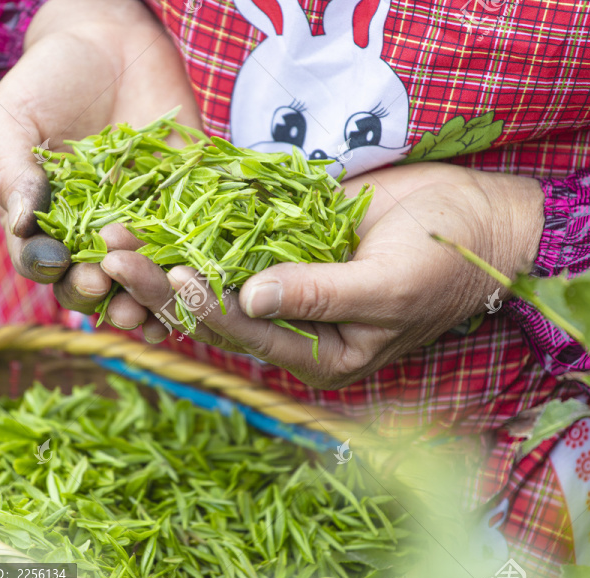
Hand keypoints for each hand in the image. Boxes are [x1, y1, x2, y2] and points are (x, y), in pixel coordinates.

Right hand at [0, 0, 199, 301]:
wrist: (109, 40)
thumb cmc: (48, 78)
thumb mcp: (14, 119)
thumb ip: (14, 172)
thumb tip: (21, 224)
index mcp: (46, 218)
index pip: (41, 260)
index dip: (50, 269)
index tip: (61, 265)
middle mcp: (90, 230)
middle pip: (90, 280)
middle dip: (97, 292)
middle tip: (106, 288)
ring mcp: (138, 220)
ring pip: (140, 274)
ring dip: (145, 295)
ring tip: (150, 305)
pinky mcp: (181, 204)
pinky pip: (187, 243)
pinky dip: (189, 267)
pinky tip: (193, 283)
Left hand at [99, 162, 544, 388]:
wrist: (476, 216)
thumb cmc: (446, 259)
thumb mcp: (391, 283)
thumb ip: (324, 295)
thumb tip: (252, 296)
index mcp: (317, 352)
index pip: (249, 333)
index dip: (207, 306)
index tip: (170, 274)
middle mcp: (291, 324)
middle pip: (214, 309)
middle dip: (161, 283)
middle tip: (112, 253)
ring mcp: (283, 282)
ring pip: (211, 275)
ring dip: (162, 254)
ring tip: (114, 232)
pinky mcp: (282, 244)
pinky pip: (230, 240)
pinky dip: (192, 230)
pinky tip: (150, 213)